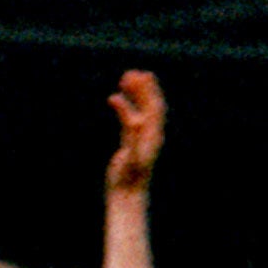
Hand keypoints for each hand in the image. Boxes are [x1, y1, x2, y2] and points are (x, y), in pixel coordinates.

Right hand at [106, 69, 164, 194]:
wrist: (126, 194)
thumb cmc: (129, 178)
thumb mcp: (132, 157)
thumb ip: (135, 138)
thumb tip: (137, 118)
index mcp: (153, 135)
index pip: (154, 107)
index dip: (149, 91)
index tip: (141, 76)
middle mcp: (150, 133)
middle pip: (150, 105)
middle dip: (143, 88)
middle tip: (132, 73)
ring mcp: (140, 137)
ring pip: (140, 110)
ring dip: (134, 94)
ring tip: (125, 78)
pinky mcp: (130, 142)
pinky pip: (129, 118)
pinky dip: (123, 107)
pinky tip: (113, 99)